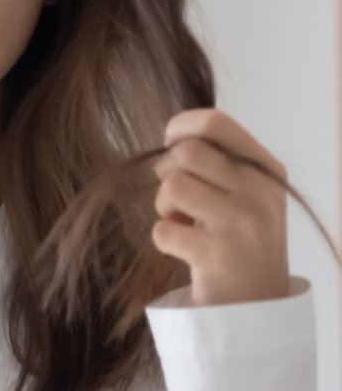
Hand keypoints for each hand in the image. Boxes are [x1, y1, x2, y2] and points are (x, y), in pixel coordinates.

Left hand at [151, 109, 289, 305]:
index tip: (172, 145)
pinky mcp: (217, 255)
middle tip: (179, 198)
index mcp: (266, 170)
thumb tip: (173, 134)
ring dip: (164, 207)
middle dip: (167, 172)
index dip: (180, 128)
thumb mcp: (245, 193)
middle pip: (186, 152)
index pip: (216, 123)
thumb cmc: (239, 239)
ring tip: (184, 224)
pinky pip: (162, 230)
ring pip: (172, 186)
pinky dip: (164, 240)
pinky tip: (186, 250)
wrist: (257, 305)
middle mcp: (259, 192)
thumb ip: (218, 162)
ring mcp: (240, 223)